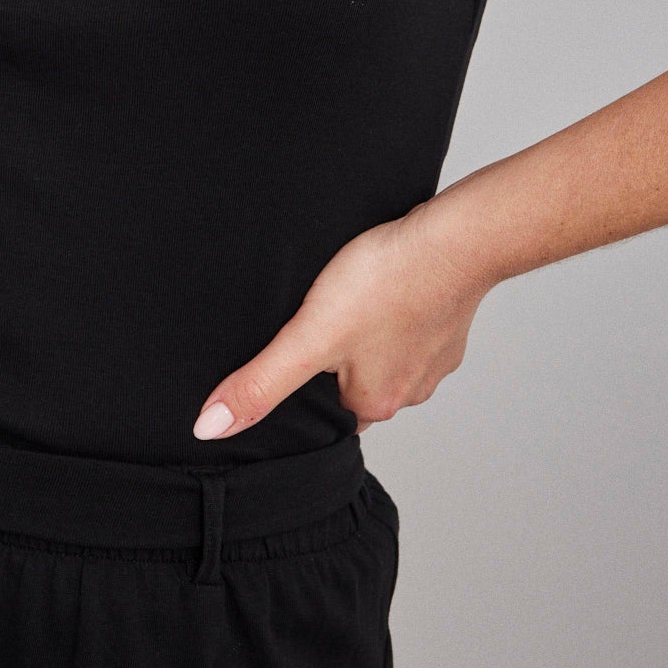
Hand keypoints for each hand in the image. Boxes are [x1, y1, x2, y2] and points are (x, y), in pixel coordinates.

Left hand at [190, 202, 488, 439]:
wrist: (456, 239)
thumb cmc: (386, 281)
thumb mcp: (310, 335)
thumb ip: (261, 382)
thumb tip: (210, 429)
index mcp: (374, 404)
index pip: (326, 418)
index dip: (303, 392)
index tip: (288, 363)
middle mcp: (410, 390)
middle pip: (355, 385)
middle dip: (333, 359)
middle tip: (312, 320)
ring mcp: (435, 356)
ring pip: (384, 353)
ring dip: (365, 333)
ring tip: (345, 298)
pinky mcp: (449, 321)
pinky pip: (411, 323)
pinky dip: (396, 308)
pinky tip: (382, 283)